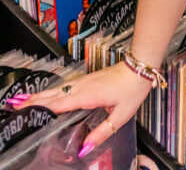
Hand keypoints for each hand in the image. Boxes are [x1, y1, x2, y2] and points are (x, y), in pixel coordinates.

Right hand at [6, 61, 152, 156]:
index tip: (23, 110)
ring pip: (57, 90)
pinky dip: (51, 92)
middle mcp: (82, 86)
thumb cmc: (132, 89)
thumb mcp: (120, 116)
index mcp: (87, 95)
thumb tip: (83, 150)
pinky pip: (64, 87)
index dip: (40, 108)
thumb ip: (101, 133)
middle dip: (33, 100)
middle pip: (52, 95)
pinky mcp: (87, 80)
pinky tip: (47, 95)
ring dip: (39, 95)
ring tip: (22, 100)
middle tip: (13, 105)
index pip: (58, 104)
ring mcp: (84, 81)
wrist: (140, 67)